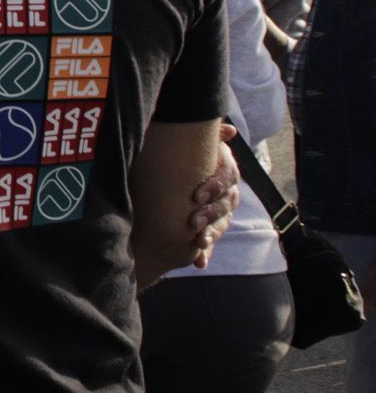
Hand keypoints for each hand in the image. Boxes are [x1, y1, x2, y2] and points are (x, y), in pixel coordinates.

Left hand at [187, 123, 242, 268]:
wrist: (161, 184)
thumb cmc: (177, 159)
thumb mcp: (186, 148)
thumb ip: (209, 138)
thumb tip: (229, 129)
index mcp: (222, 171)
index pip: (227, 178)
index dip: (215, 186)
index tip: (197, 194)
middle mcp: (226, 193)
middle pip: (225, 204)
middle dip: (210, 214)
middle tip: (192, 222)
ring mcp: (220, 214)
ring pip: (221, 225)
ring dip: (210, 236)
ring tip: (198, 243)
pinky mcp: (209, 230)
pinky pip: (211, 244)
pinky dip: (205, 254)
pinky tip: (200, 263)